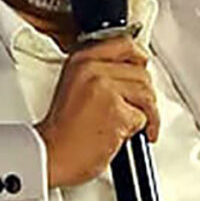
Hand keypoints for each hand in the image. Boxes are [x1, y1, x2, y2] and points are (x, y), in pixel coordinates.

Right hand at [34, 36, 159, 187]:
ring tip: (138, 127)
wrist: (51, 155)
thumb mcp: (75, 86)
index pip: (124, 45)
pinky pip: (142, 118)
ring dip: (148, 116)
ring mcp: (105, 88)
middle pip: (142, 73)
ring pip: (146, 95)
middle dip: (146, 96)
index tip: (144, 67)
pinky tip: (123, 137)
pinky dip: (138, 132)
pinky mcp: (116, 111)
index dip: (139, 58)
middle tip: (142, 111)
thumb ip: (102, 74)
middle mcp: (93, 69)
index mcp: (82, 59)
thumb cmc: (62, 130)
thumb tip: (132, 72)